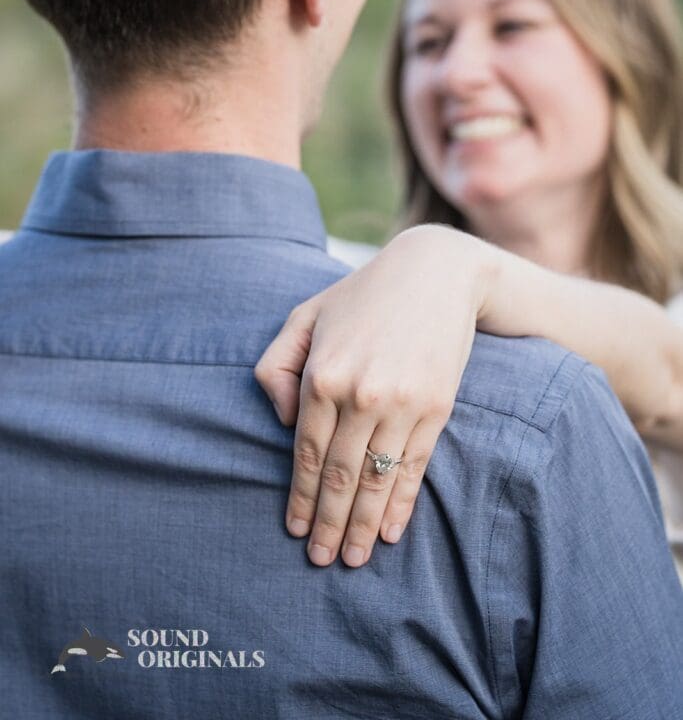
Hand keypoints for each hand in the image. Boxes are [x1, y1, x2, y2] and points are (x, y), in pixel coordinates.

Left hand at [255, 225, 492, 567]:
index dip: (301, 497)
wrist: (435, 273)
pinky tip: (391, 531)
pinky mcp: (436, 407)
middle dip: (329, 523)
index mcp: (322, 374)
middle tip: (321, 560)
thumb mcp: (303, 316)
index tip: (296, 530)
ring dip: (363, 525)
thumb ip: (275, 366)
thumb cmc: (360, 296)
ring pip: (376, 479)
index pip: (307, 453)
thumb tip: (282, 421)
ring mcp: (401, 403)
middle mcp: (360, 394)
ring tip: (354, 559)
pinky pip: (414, 466)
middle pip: (340, 476)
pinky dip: (401, 503)